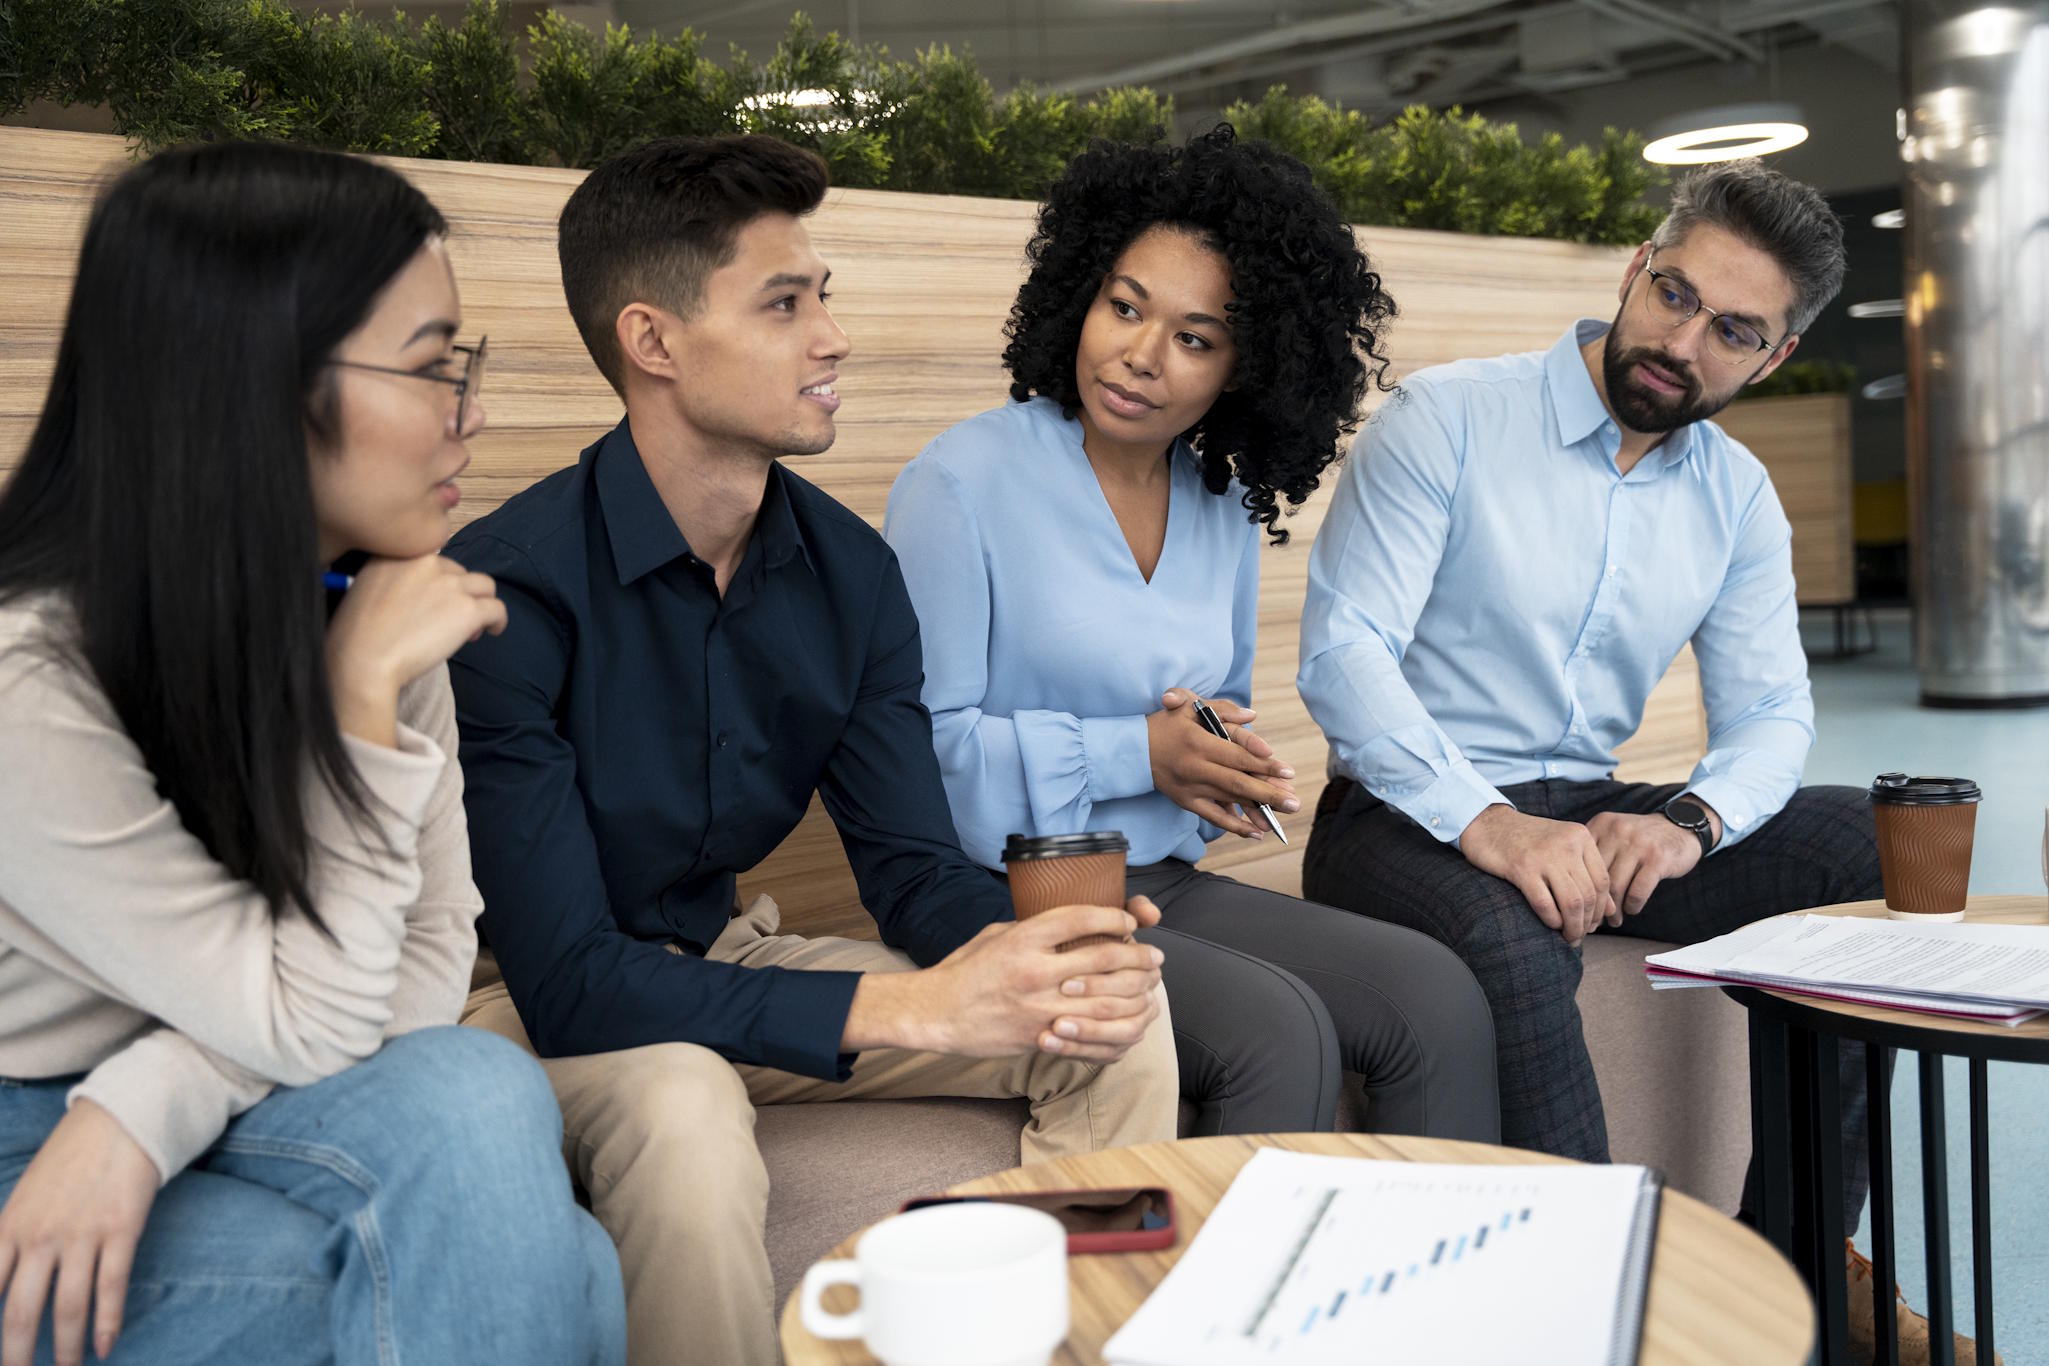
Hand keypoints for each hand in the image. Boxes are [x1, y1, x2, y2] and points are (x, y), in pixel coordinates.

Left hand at [0, 1099, 159, 1365]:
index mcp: (9, 1227)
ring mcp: (82, 1233)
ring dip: (64, 1348)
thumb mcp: (24, 1197)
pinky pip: (111, 1286)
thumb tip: (4, 1281)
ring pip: (67, 1306)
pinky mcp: (121, 1229)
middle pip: (19, 1312)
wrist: (121, 1118)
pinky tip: (104, 1347)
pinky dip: (107, 1322)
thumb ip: (10, 1240)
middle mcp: (40, 1235)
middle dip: (17, 1355)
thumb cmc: (70, 1159)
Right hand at [325, 554, 506, 746]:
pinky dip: (498, 621)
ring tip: (471, 629)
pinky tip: (492, 632)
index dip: (438, 584)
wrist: (362, 659)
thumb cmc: (356, 636)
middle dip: (458, 595)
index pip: (434, 562)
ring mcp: (449, 584)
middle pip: (459, 573)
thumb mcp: (365, 590)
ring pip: (484, 586)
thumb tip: (422, 598)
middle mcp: (426, 562)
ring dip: (480, 604)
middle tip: (449, 622)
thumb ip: (393, 582)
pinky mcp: (467, 608)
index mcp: (398, 554)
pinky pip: (497, 608)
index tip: (434, 604)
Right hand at [847, 897, 1165, 1062]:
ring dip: (1137, 992)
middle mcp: (1034, 971)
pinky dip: (1116, 1028)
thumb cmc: (965, 969)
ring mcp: (1038, 1008)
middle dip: (1139, 957)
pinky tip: (1129, 1020)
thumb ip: (1034, 928)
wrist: (936, 1013)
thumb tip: (1074, 924)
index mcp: (1023, 939)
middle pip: (1104, 959)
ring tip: (1151, 986)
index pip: (1082, 918)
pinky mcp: (1039, 1038)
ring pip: (1106, 1001)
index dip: (1115, 918)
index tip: (1131, 923)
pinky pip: (1090, 1036)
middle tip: (1155, 956)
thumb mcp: (997, 934)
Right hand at [1147, 690, 1297, 839]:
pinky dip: (1235, 826)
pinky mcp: (1187, 802)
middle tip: (1295, 802)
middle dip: (1269, 793)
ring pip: (1229, 801)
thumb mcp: (1188, 705)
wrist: (1131, 750)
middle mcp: (1195, 768)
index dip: (1263, 765)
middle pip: (1238, 783)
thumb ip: (1222, 710)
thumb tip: (1252, 716)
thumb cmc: (1165, 723)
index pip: (1237, 756)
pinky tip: (1257, 831)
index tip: (1287, 772)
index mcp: (1198, 743)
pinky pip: (1214, 817)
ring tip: (1283, 818)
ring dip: (1257, 811)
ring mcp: (1191, 789)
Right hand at [1459, 805, 1611, 944]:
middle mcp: (1567, 844)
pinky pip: (1545, 904)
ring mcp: (1544, 856)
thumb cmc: (1527, 839)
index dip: (1601, 908)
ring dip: (1572, 927)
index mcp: (1580, 836)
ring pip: (1572, 902)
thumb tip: (1611, 910)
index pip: (1602, 881)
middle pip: (1589, 894)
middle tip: (1580, 935)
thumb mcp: (1562, 847)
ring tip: (1569, 937)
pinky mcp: (1521, 868)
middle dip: (1587, 922)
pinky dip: (1551, 920)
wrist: (1488, 823)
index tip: (1593, 923)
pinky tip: (1551, 925)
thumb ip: (1587, 872)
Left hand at [1586, 811, 1705, 926]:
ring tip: (1613, 920)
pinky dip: (1632, 905)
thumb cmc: (1640, 841)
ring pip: (1615, 887)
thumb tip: (1574, 895)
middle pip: (1596, 876)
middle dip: (1595, 904)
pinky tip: (1632, 909)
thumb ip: (1594, 855)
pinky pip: (1637, 891)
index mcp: (1601, 824)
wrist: (1680, 827)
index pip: (1580, 862)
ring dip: (1614, 910)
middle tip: (1594, 922)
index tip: (1578, 909)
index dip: (1579, 889)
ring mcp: (1638, 844)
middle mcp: (1617, 831)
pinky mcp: (1658, 859)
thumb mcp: (1614, 835)